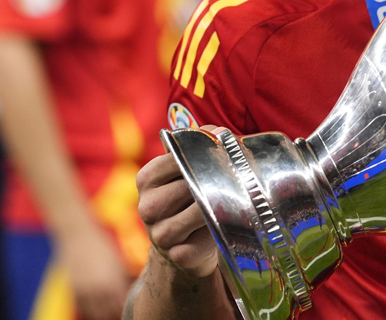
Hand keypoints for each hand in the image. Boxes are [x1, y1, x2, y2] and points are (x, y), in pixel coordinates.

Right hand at [58, 223, 130, 319]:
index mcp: (112, 282)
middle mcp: (97, 289)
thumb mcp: (118, 262)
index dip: (127, 309)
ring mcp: (83, 291)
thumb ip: (126, 278)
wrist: (78, 237)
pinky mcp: (73, 291)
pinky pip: (82, 309)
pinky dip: (90, 311)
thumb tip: (136, 289)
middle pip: (108, 313)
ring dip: (103, 315)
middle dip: (116, 314)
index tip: (133, 309)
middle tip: (122, 312)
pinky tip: (97, 309)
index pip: (121, 305)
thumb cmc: (103, 246)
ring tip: (111, 312)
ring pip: (94, 314)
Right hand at [136, 127, 221, 278]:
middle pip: (190, 184)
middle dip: (217, 180)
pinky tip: (222, 227)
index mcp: (147, 178)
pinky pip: (206, 237)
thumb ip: (200, 147)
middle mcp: (147, 206)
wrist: (184, 249)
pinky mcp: (177, 254)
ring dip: (220, 205)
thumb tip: (219, 131)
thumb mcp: (188, 173)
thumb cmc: (191, 201)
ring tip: (232, 200)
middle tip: (238, 177)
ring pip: (199, 211)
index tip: (226, 149)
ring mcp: (159, 233)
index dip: (205, 152)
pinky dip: (220, 230)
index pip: (176, 157)